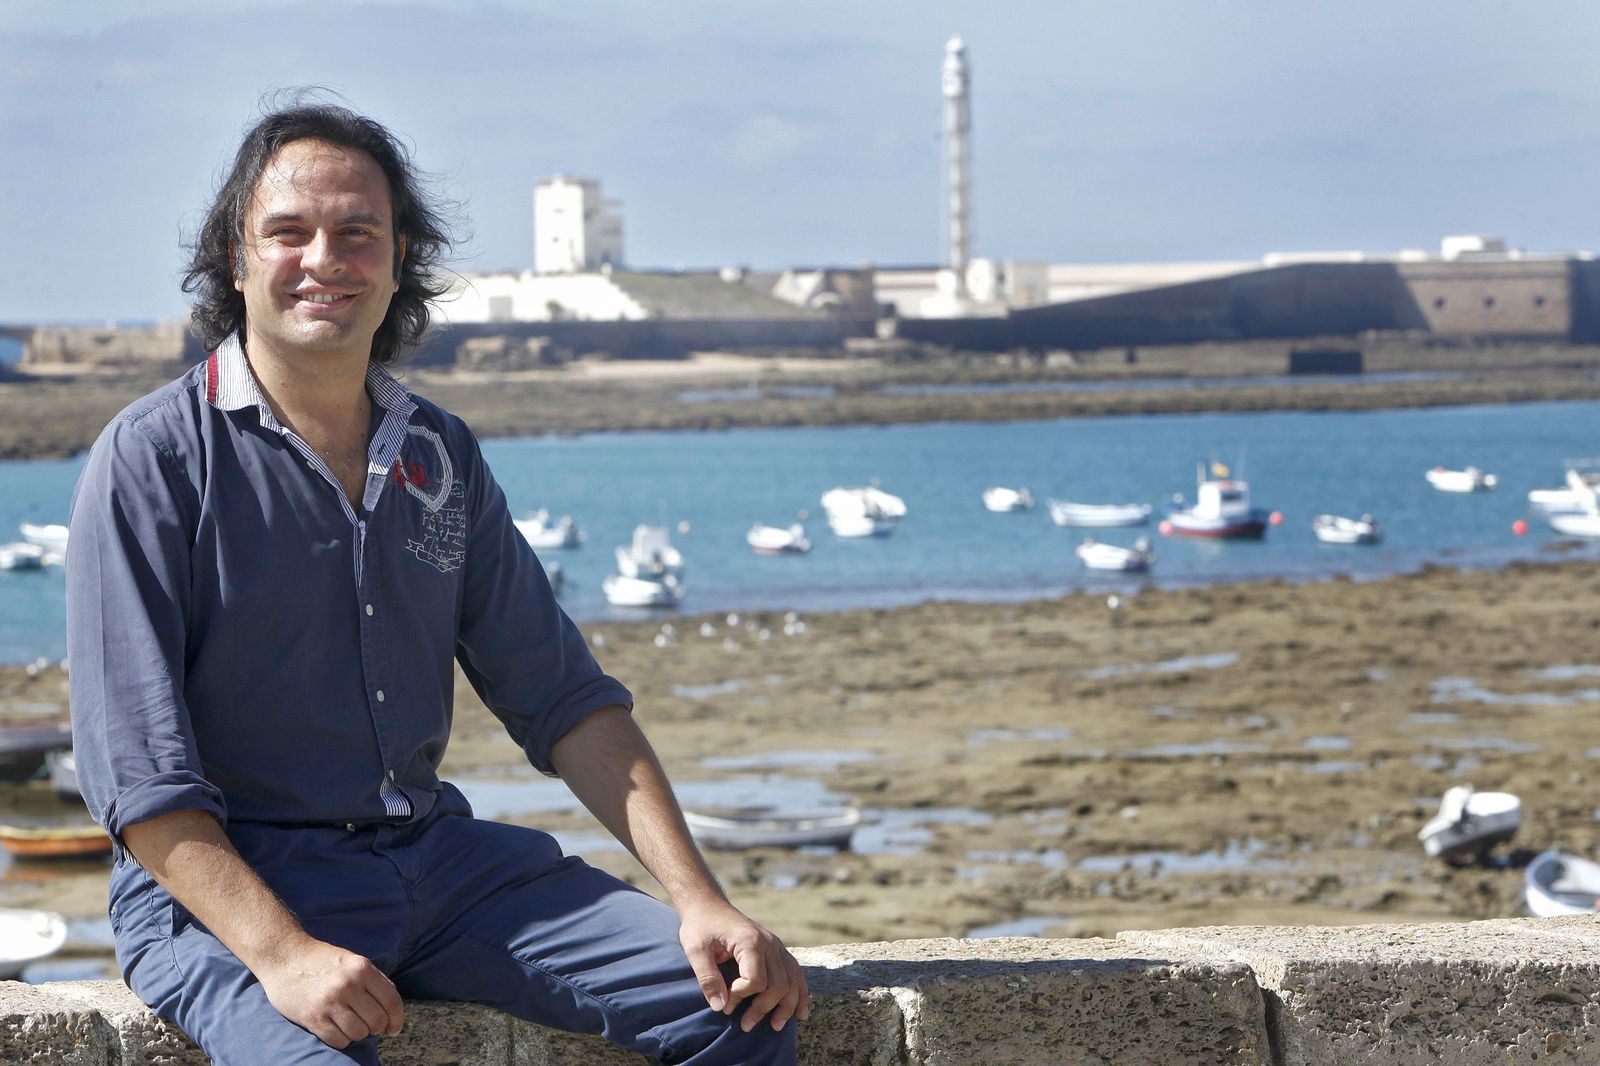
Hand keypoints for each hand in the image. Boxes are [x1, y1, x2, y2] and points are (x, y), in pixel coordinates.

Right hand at [254, 936, 404, 1048]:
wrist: (284, 956)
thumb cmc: (322, 960)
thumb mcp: (352, 961)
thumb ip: (374, 980)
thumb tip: (392, 1007)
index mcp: (362, 968)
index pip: (391, 1001)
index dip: (397, 1019)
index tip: (394, 1029)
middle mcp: (348, 985)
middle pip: (377, 1020)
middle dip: (376, 1028)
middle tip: (369, 1026)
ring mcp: (329, 1002)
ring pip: (359, 1033)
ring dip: (358, 1034)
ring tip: (350, 1025)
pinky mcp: (312, 1017)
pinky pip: (338, 1041)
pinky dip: (341, 1039)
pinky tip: (337, 1029)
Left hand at [678, 901, 809, 1032]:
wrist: (708, 905)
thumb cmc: (700, 926)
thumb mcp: (696, 950)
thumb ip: (707, 978)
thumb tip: (720, 1007)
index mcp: (750, 941)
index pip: (756, 980)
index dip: (741, 997)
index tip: (725, 1004)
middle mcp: (769, 943)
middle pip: (778, 984)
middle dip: (763, 1008)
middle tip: (746, 1025)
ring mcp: (776, 945)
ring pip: (792, 980)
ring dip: (787, 1006)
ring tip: (776, 1026)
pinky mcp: (777, 949)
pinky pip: (795, 972)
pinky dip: (800, 992)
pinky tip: (801, 1011)